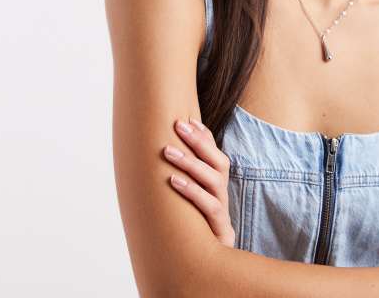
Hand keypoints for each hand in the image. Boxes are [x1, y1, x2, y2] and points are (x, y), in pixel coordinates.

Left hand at [161, 116, 234, 247]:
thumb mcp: (190, 198)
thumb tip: (156, 153)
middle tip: (177, 125)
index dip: (204, 135)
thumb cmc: (195, 224)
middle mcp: (222, 192)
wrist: (210, 261)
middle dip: (198, 141)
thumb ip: (180, 178)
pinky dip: (192, 191)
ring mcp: (223, 209)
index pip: (215, 152)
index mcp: (217, 183)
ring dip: (191, 162)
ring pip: (214, 180)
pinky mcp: (219, 228)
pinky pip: (210, 206)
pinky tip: (173, 180)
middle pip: (218, 161)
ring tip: (168, 150)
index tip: (187, 118)